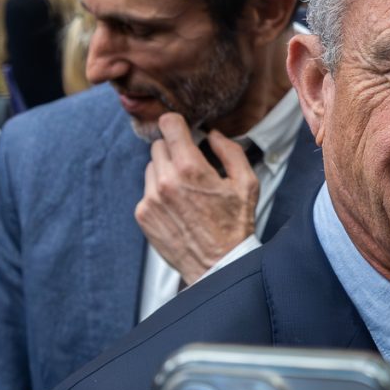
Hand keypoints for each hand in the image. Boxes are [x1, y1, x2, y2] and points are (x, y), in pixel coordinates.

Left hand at [135, 113, 258, 284]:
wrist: (219, 265)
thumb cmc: (235, 225)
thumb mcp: (246, 183)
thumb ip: (230, 151)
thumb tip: (213, 135)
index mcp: (190, 168)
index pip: (168, 125)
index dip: (176, 124)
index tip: (180, 129)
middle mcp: (166, 181)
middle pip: (158, 146)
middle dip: (174, 151)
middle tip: (190, 168)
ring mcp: (151, 199)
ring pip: (151, 168)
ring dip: (165, 172)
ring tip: (185, 191)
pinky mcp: (143, 215)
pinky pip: (146, 191)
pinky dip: (158, 194)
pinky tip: (177, 207)